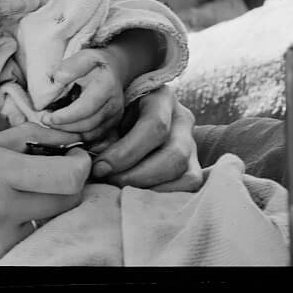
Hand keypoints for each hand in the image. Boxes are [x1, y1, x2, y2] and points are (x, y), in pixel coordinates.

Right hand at [0, 124, 91, 265]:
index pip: (68, 176)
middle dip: (69, 182)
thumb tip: (62, 136)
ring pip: (48, 220)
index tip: (77, 156)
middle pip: (67, 201)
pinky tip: (1, 210)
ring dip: (46, 203)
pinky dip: (24, 222)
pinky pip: (26, 237)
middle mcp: (0, 207)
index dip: (81, 164)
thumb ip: (22, 139)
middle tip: (56, 168)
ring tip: (21, 189)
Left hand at [41, 48, 124, 140]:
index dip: (66, 116)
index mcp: (107, 86)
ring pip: (90, 134)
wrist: (116, 69)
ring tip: (52, 123)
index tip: (49, 117)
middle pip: (88, 124)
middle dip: (64, 126)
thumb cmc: (97, 63)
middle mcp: (114, 104)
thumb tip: (57, 77)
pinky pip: (94, 137)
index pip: (86, 107)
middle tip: (45, 119)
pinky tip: (64, 127)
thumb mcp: (85, 55)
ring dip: (69, 132)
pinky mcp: (112, 124)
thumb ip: (71, 65)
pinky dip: (77, 135)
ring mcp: (115, 116)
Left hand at [88, 85, 202, 191]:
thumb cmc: (114, 111)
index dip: (126, 152)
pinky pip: (189, 187)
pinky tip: (138, 194)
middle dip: (138, 175)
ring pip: (186, 175)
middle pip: (174, 154)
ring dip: (151, 189)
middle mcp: (182, 119)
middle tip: (109, 181)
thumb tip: (97, 164)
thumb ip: (103, 135)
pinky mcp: (194, 165)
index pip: (154, 126)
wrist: (130, 110)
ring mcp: (192, 144)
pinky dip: (164, 195)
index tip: (99, 167)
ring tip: (121, 190)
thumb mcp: (108, 114)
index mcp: (161, 97)